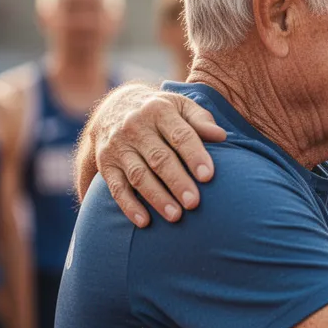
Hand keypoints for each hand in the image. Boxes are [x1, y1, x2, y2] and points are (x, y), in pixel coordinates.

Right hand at [87, 87, 226, 226]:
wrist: (115, 106)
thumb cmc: (161, 111)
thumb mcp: (180, 106)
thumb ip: (201, 121)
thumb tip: (222, 136)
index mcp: (159, 110)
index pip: (180, 135)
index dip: (194, 156)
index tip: (208, 176)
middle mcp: (135, 127)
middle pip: (159, 158)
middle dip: (177, 181)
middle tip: (194, 203)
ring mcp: (118, 146)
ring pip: (138, 175)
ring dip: (157, 197)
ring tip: (176, 216)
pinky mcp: (106, 164)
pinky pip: (116, 187)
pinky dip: (129, 206)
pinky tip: (144, 222)